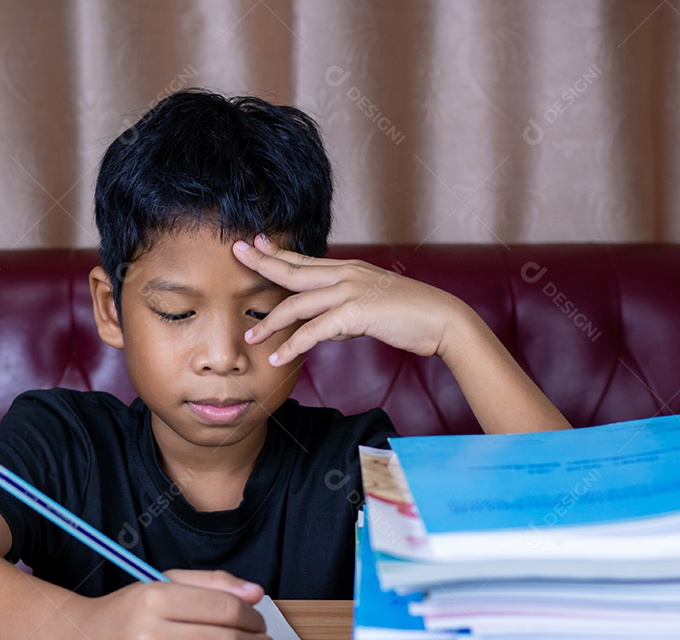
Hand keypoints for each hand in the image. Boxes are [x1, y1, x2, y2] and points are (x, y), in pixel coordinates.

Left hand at [233, 234, 570, 433]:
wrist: (444, 321)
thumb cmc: (411, 317)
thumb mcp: (372, 309)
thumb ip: (345, 314)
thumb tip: (324, 328)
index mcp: (351, 270)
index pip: (306, 259)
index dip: (278, 252)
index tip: (255, 244)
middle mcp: (347, 274)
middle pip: (294, 269)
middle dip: (262, 263)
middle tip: (235, 254)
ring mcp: (351, 292)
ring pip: (297, 303)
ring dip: (270, 321)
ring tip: (251, 335)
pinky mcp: (357, 313)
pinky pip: (315, 331)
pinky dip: (294, 345)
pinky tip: (279, 356)